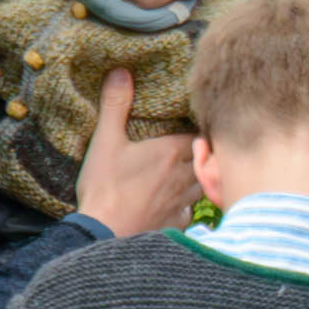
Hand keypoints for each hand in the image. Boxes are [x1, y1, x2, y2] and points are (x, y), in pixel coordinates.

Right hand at [74, 70, 198, 237]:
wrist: (103, 236)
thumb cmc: (105, 188)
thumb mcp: (105, 141)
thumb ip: (115, 105)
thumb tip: (121, 72)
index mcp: (170, 153)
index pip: (197, 135)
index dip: (196, 130)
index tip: (192, 125)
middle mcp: (183, 177)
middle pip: (205, 160)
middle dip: (201, 153)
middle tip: (193, 147)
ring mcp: (182, 202)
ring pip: (201, 185)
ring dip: (197, 177)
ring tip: (186, 171)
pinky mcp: (176, 223)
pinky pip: (190, 210)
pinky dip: (186, 204)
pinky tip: (175, 202)